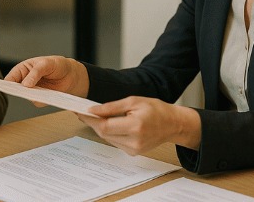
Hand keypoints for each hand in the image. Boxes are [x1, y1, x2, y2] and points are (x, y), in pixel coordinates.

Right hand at [4, 55, 89, 99]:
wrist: (72, 75)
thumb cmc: (57, 65)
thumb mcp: (46, 64)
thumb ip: (35, 73)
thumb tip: (25, 84)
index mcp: (23, 69)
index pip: (11, 77)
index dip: (6, 83)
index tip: (6, 87)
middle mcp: (25, 81)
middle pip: (16, 89)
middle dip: (18, 91)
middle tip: (21, 91)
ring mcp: (32, 91)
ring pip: (26, 97)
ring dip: (31, 95)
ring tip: (38, 91)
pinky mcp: (40, 99)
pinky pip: (36, 102)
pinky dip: (41, 99)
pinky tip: (47, 95)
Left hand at [77, 96, 201, 155]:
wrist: (173, 124)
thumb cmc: (156, 109)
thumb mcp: (133, 101)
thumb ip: (111, 107)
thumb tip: (93, 110)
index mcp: (135, 126)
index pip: (105, 126)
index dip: (90, 119)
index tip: (80, 111)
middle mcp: (134, 141)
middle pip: (104, 133)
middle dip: (92, 122)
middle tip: (83, 111)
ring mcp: (134, 150)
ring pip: (107, 138)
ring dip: (100, 127)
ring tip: (95, 115)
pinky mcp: (133, 153)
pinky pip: (115, 142)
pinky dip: (109, 132)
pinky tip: (108, 123)